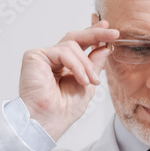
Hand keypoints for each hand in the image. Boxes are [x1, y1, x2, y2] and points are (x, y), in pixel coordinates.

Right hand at [18, 21, 118, 140]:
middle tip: (114, 33)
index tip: (110, 30)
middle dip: (96, 34)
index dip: (94, 35)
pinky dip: (76, 66)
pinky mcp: (35, 56)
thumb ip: (94, 64)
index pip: (80, 45)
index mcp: (65, 65)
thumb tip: (105, 47)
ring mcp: (44, 56)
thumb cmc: (65, 108)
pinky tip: (81, 80)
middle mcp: (53, 58)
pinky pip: (63, 52)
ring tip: (90, 82)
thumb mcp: (88, 83)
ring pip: (72, 46)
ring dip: (86, 64)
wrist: (50, 119)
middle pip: (75, 38)